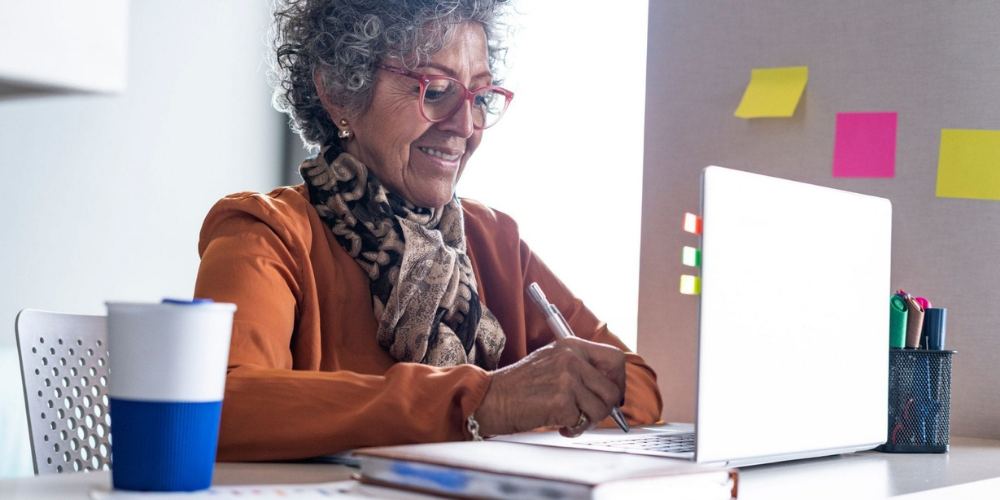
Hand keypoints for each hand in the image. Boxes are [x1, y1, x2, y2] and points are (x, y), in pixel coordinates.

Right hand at [474, 337, 625, 437]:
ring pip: (601, 409)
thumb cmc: (519, 386)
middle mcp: (571, 359)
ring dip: (588, 421)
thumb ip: (580, 368)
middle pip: (613, 389)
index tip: (613, 395)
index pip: (615, 359)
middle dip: (605, 408)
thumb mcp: (551, 362)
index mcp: (571, 346)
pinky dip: (573, 430)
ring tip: (569, 420)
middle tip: (589, 415)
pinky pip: (583, 423)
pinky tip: (558, 425)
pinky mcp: (561, 403)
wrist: (491, 398)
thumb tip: (611, 389)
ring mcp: (567, 380)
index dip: (619, 381)